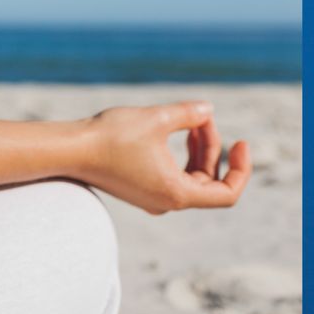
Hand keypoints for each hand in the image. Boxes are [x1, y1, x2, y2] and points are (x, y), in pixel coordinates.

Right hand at [80, 101, 251, 214]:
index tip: (241, 142)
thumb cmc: (112, 136)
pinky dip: (182, 154)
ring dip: (198, 150)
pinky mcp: (141, 188)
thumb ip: (189, 115)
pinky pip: (174, 175)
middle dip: (214, 147)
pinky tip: (176, 130)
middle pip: (209, 180)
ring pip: (192, 177)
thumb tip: (209, 111)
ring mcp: (153, 197)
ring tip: (193, 120)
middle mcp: (167, 202)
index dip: (241, 169)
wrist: (71, 150)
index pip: (227, 193)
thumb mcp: (157, 118)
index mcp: (177, 194)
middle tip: (203, 118)